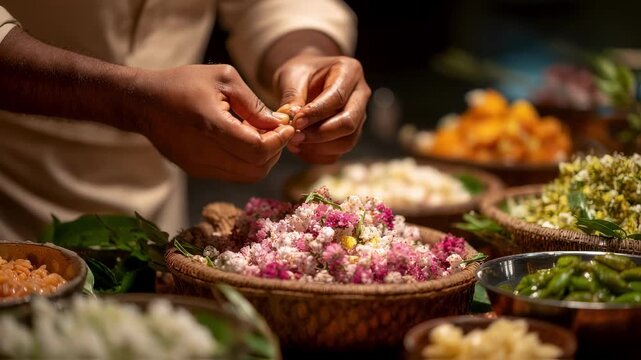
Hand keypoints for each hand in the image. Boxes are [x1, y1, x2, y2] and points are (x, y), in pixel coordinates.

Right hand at [132, 64, 294, 181]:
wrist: (144, 102)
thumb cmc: (184, 83)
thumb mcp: (224, 79)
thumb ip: (253, 104)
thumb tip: (278, 124)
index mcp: (213, 127)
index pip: (259, 149)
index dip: (279, 141)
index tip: (287, 126)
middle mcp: (206, 153)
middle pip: (258, 169)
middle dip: (275, 152)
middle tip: (277, 132)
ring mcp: (200, 166)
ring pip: (247, 176)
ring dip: (262, 159)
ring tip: (260, 135)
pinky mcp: (197, 171)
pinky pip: (232, 174)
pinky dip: (246, 161)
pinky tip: (242, 141)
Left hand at [273, 54, 370, 163]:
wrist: (305, 80)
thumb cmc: (301, 74)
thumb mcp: (292, 77)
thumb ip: (292, 97)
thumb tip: (289, 119)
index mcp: (350, 71)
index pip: (337, 97)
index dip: (316, 113)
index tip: (295, 122)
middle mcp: (361, 95)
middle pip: (349, 122)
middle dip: (320, 134)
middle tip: (294, 136)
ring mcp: (359, 117)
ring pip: (347, 141)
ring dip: (319, 148)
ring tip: (294, 143)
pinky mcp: (351, 134)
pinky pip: (339, 152)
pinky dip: (318, 156)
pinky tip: (300, 149)